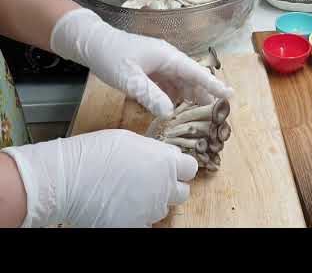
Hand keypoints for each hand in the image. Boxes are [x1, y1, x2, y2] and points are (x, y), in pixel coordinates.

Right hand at [2, 129, 197, 227]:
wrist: (67, 178)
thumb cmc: (95, 153)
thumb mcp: (131, 140)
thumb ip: (155, 151)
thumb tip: (169, 156)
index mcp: (165, 163)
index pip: (190, 168)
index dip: (181, 168)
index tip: (172, 168)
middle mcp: (163, 188)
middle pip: (181, 192)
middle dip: (170, 187)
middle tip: (152, 182)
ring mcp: (150, 210)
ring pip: (162, 209)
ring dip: (152, 202)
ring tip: (129, 193)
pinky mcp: (135, 225)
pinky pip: (144, 223)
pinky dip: (136, 217)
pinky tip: (120, 207)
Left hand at [50, 8, 233, 118]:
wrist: (91, 44)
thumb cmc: (111, 56)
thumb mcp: (130, 78)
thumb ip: (150, 95)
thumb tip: (171, 113)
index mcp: (168, 57)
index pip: (196, 72)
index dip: (213, 85)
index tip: (230, 95)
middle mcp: (168, 59)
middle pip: (191, 79)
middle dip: (203, 95)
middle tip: (215, 113)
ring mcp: (159, 65)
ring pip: (180, 83)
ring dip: (188, 97)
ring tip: (197, 114)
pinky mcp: (151, 71)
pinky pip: (167, 85)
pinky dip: (172, 97)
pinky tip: (173, 108)